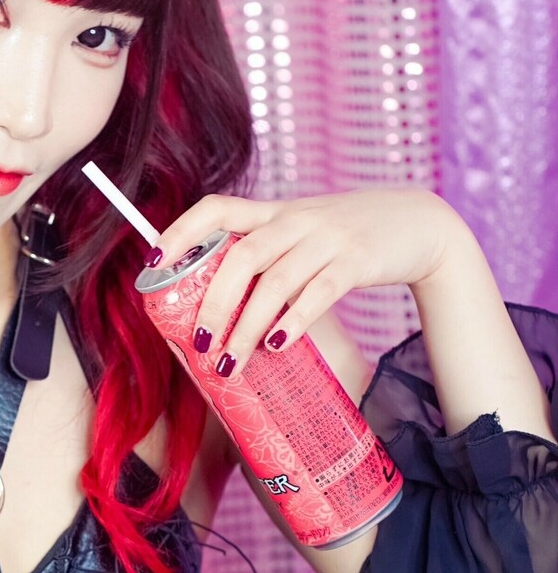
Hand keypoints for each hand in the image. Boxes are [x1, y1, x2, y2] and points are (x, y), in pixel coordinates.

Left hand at [153, 187, 462, 377]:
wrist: (419, 223)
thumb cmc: (347, 238)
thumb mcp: (300, 232)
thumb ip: (263, 256)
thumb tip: (215, 306)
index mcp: (273, 212)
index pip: (217, 208)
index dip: (182, 232)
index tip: (154, 262)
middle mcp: (295, 220)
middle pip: (241, 257)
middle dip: (214, 303)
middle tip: (197, 343)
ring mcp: (327, 239)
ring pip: (275, 283)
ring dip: (246, 327)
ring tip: (229, 363)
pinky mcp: (357, 261)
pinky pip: (319, 292)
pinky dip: (294, 321)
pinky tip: (277, 346)